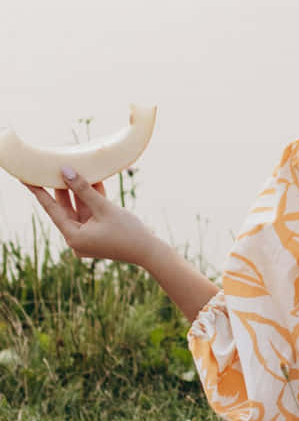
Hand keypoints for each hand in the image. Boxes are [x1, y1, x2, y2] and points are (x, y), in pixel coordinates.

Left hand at [27, 168, 160, 266]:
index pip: (51, 209)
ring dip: (79, 191)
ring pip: (79, 209)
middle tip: (52, 168)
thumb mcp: (105, 208)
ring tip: (74, 169)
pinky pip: (90, 213)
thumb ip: (84, 189)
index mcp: (73, 236)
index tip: (26, 178)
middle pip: (65, 208)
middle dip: (63, 188)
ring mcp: (86, 238)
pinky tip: (93, 181)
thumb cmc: (128, 231)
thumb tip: (65, 171)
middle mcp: (76, 239)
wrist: (149, 252)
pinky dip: (91, 200)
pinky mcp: (96, 235)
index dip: (38, 192)